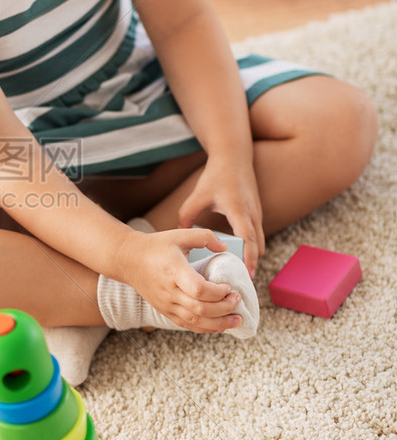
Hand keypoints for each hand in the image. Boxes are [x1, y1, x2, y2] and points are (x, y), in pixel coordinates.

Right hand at [115, 227, 245, 333]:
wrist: (128, 260)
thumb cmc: (156, 246)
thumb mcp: (180, 235)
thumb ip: (205, 237)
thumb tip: (225, 248)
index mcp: (174, 271)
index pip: (199, 289)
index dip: (217, 292)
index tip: (228, 286)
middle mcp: (169, 291)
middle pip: (200, 309)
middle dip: (224, 308)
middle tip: (237, 300)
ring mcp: (166, 304)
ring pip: (195, 322)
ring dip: (219, 323)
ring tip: (236, 320)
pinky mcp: (165, 311)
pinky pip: (187, 325)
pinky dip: (205, 328)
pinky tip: (220, 326)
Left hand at [177, 157, 264, 276]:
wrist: (234, 157)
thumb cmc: (215, 176)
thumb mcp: (197, 196)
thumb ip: (186, 216)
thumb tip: (180, 237)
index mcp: (238, 209)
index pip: (247, 236)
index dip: (248, 256)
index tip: (246, 272)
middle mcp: (251, 213)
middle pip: (258, 244)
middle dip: (252, 263)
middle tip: (241, 282)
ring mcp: (256, 214)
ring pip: (260, 242)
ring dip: (253, 257)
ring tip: (239, 275)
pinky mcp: (256, 214)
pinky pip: (258, 236)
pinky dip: (252, 248)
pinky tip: (240, 259)